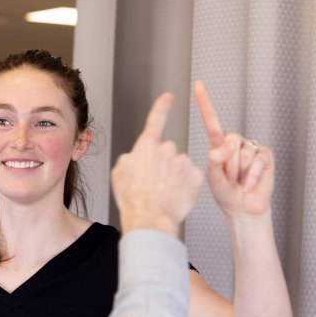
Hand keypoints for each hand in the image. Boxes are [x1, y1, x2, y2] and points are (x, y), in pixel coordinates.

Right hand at [111, 93, 203, 235]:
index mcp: (147, 146)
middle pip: (166, 150)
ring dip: (173, 175)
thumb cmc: (133, 199)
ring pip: (179, 164)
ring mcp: (183, 162)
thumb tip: (137, 157)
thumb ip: (130, 158)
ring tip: (162, 192)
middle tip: (152, 182)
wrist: (150, 219)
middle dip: (162, 162)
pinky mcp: (196, 176)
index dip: (163, 106)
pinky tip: (174, 195)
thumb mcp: (119, 173)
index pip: (156, 119)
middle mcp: (167, 149)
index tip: (169, 97)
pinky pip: (190, 176)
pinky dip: (184, 185)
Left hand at [195, 81, 273, 216]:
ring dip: (239, 171)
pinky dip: (252, 175)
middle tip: (228, 177)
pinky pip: (258, 159)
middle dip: (228, 163)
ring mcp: (250, 148)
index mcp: (218, 145)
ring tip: (238, 181)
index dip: (205, 103)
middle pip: (230, 140)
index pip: (211, 120)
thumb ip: (215, 160)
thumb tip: (226, 146)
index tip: (198, 85)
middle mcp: (234, 143)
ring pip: (243, 152)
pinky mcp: (265, 156)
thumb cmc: (225, 193)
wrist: (242, 208)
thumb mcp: (212, 177)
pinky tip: (248, 184)